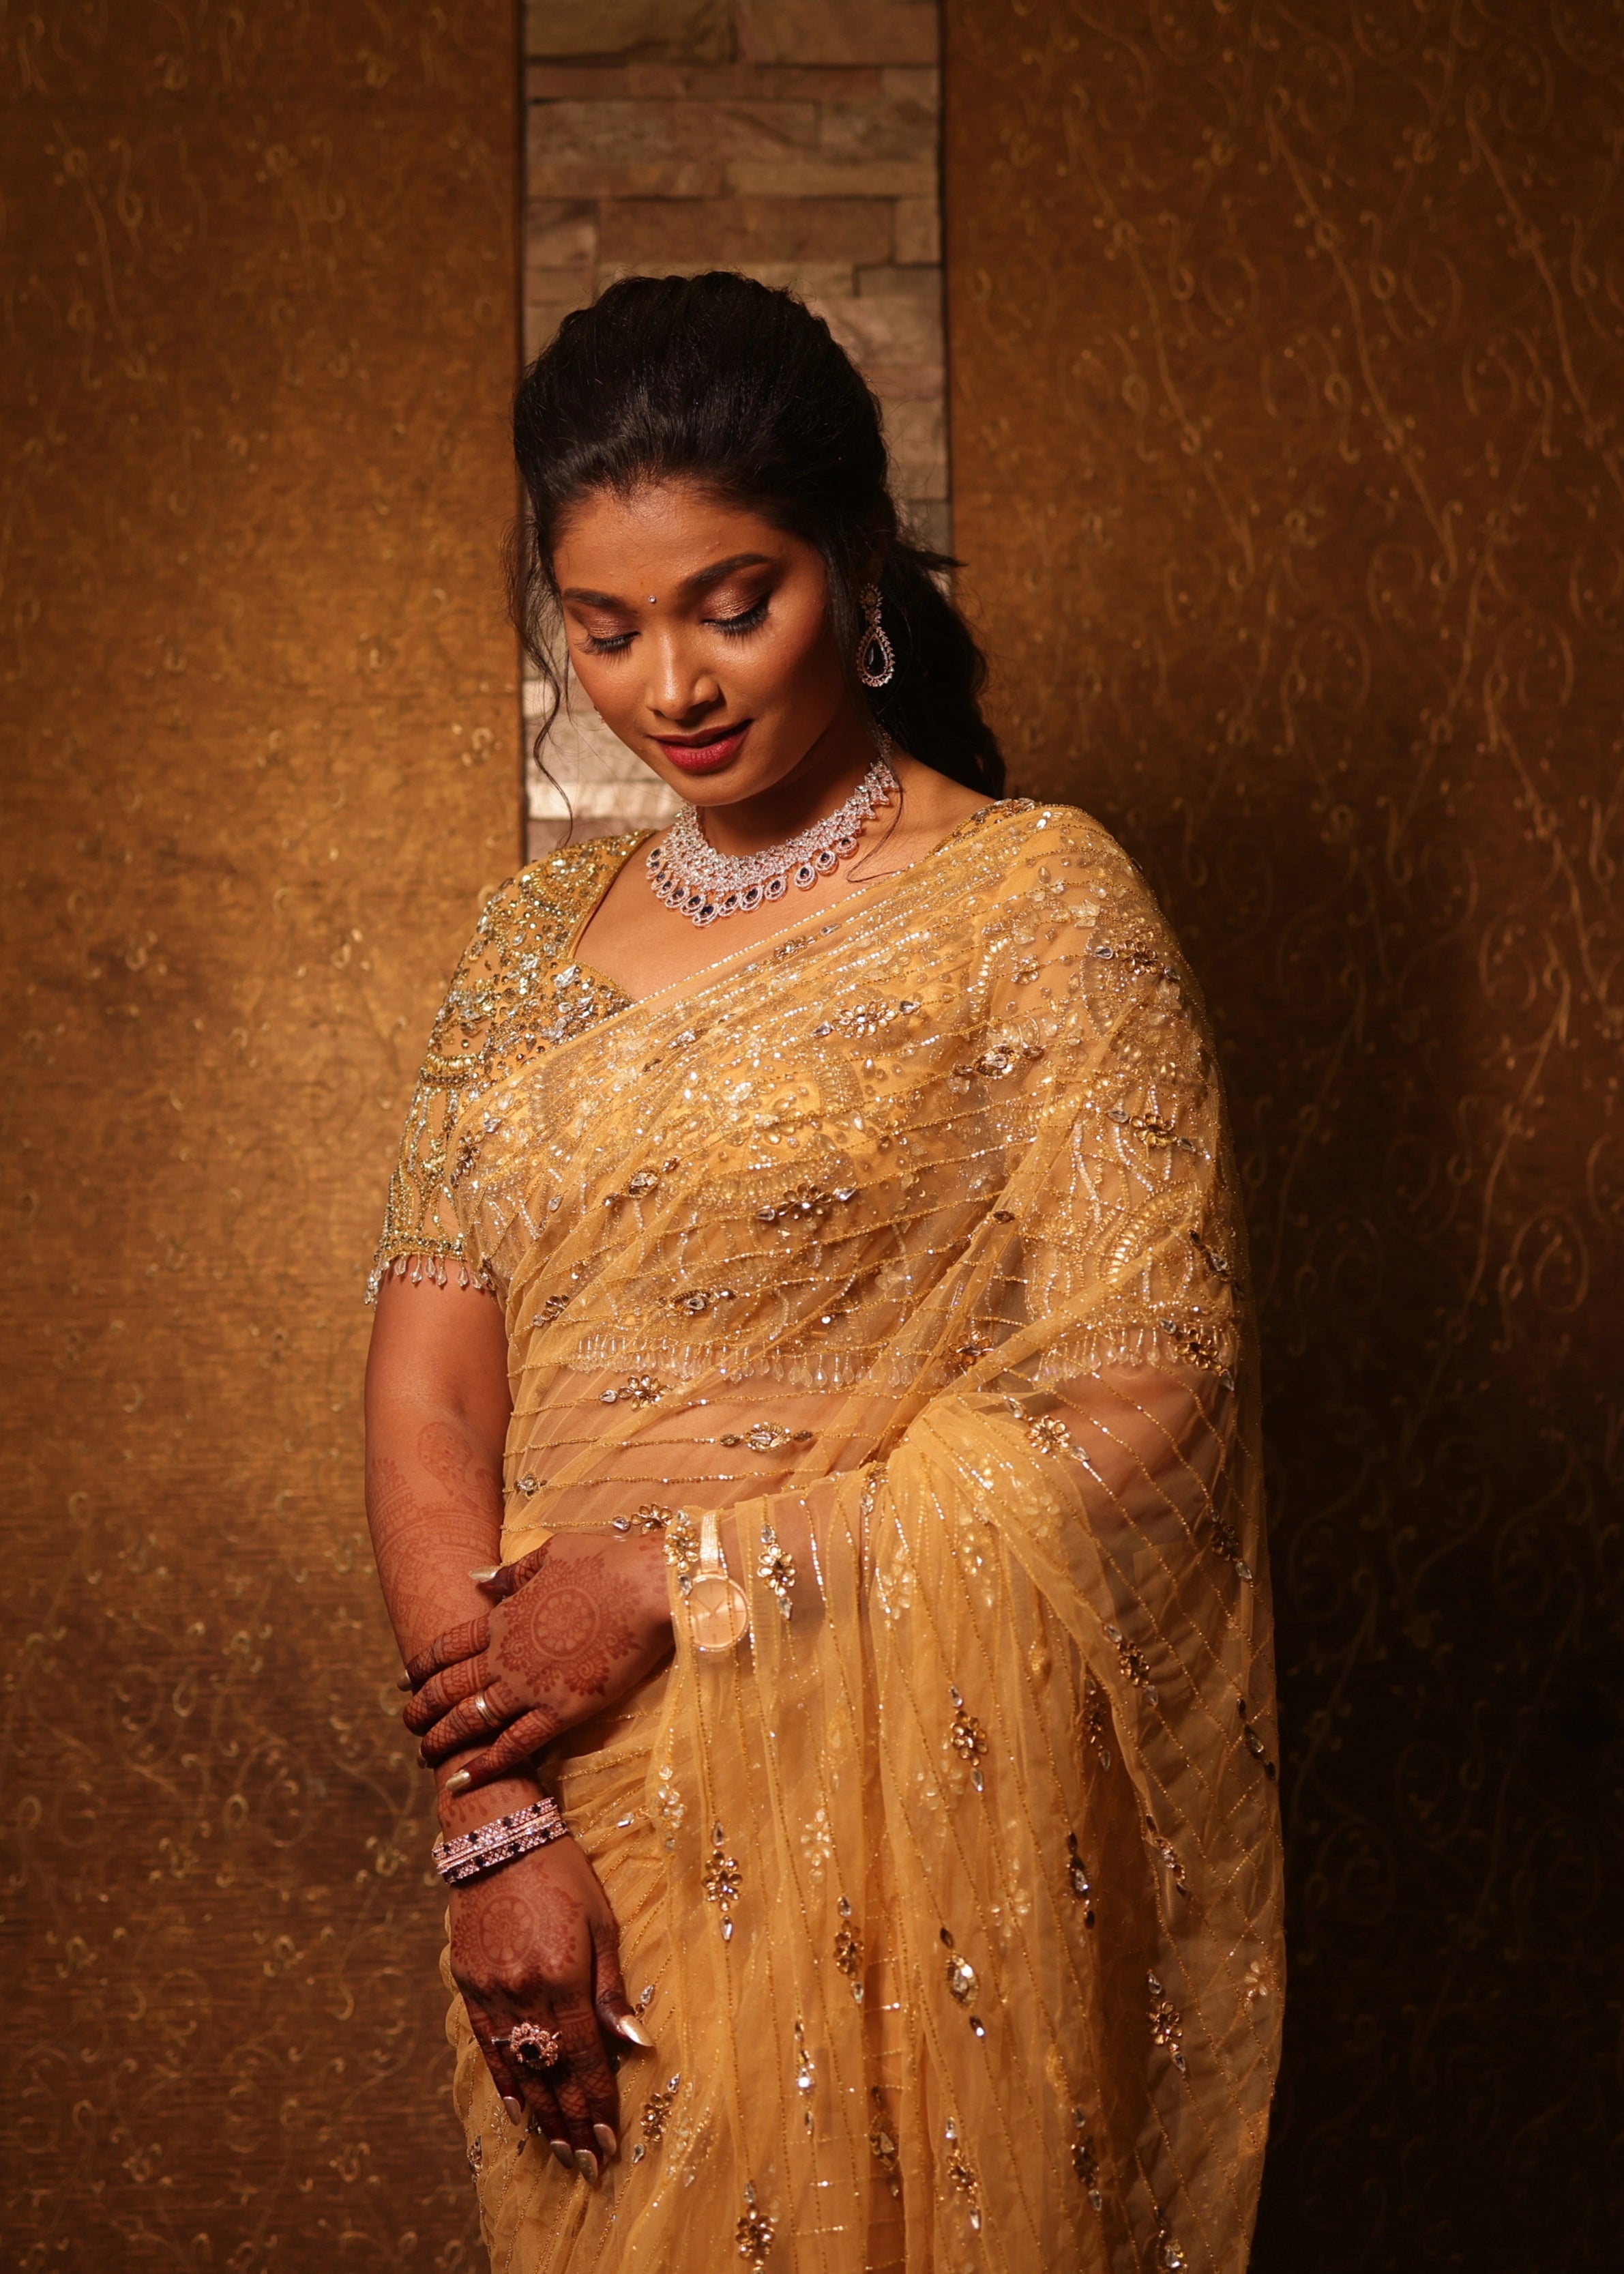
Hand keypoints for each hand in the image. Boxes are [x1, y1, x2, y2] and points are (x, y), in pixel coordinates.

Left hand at [403, 1531, 672, 1789]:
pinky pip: (514, 1745)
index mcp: (502, 1617)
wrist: (646, 1586)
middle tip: (407, 1725)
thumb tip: (477, 1579)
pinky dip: (484, 1766)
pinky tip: (460, 1781)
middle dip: (422, 1709)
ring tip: (424, 1756)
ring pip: (470, 1720)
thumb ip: (510, 1573)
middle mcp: (506, 1656)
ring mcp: (530, 1686)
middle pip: (449, 1688)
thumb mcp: (550, 1554)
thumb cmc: (605, 1563)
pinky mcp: (562, 1711)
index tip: (403, 1681)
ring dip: (442, 1740)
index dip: (421, 1666)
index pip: (447, 1647)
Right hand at [450, 1830, 650, 2181]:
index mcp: (562, 1977)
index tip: (611, 2141)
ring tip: (560, 2150)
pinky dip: (504, 2082)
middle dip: (572, 2122)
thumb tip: (635, 2043)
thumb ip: (611, 1989)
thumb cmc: (562, 1872)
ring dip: (541, 2114)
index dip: (597, 2103)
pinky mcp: (468, 1984)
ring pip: (519, 2068)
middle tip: (588, 2164)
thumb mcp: (601, 1922)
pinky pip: (488, 2046)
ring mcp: (491, 1992)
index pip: (584, 2058)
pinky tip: (518, 2111)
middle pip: (551, 2074)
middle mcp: (523, 1993)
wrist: (496, 1837)